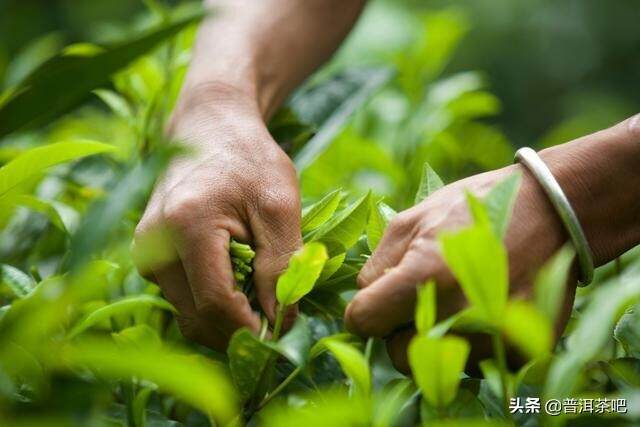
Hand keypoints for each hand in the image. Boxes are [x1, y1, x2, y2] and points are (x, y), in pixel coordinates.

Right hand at [134, 84, 300, 349]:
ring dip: (226, 319)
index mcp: (186, 226)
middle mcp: (153, 245)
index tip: (283, 332)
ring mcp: (146, 253)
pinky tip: (239, 283)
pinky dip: (213, 304)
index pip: (215, 304)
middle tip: (277, 317)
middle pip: (197, 318)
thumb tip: (280, 323)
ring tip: (260, 294)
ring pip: (188, 315)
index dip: (252, 328)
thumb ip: (282, 265)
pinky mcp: (149, 257)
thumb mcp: (279, 206)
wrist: (209, 127)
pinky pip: (183, 299)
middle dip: (239, 330)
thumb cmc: (250, 158)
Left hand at [345, 115, 639, 372]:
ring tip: (455, 300)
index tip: (374, 302)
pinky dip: (470, 344)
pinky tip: (482, 309)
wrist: (553, 211)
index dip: (362, 311)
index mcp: (423, 277)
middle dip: (398, 332)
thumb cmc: (476, 208)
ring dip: (435, 341)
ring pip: (436, 365)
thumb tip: (363, 296)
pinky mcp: (519, 351)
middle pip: (396, 354)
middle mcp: (456, 315)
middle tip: (418, 301)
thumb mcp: (414, 219)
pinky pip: (473, 365)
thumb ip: (378, 263)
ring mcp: (491, 337)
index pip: (362, 322)